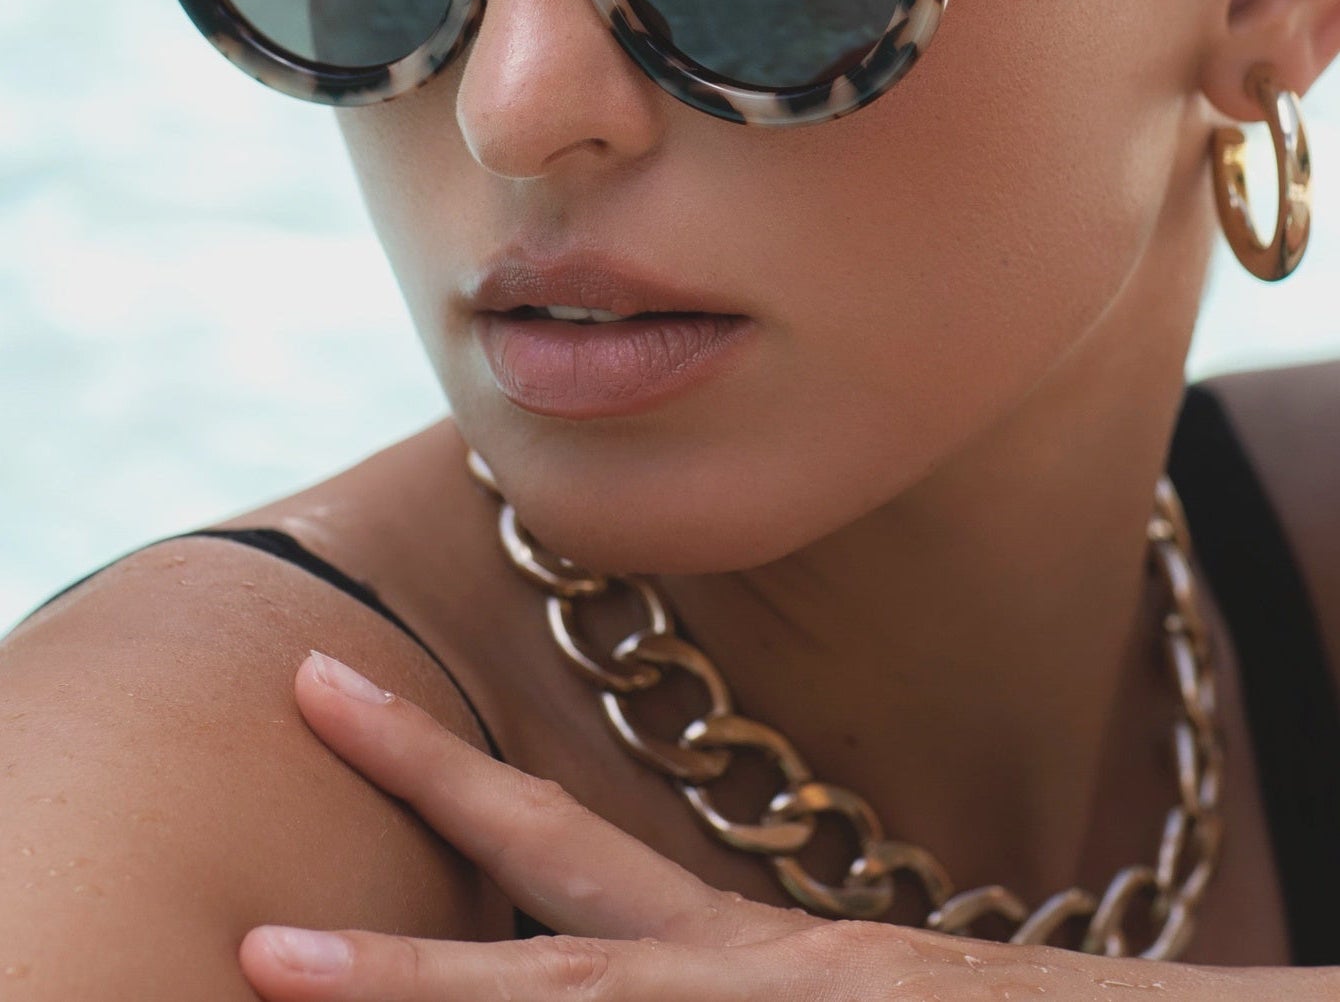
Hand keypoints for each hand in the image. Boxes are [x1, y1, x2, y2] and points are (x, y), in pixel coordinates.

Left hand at [236, 648, 1243, 998]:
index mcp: (749, 956)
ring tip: (283, 985)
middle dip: (389, 974)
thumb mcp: (850, 985)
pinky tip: (451, 999)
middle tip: (242, 946)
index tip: (321, 700)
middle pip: (546, 969)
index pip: (558, 858)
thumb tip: (582, 943)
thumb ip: (734, 950)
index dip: (432, 782)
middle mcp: (753, 989)